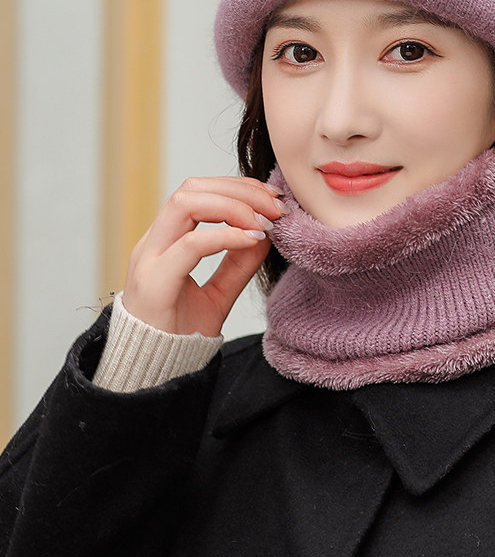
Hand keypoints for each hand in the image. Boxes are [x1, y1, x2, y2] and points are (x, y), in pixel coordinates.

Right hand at [122, 177, 284, 335]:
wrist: (154, 377)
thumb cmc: (180, 334)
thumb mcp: (218, 292)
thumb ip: (238, 262)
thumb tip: (266, 231)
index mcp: (165, 242)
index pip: (198, 191)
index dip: (237, 187)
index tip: (273, 198)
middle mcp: (153, 244)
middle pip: (190, 188)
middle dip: (238, 189)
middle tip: (275, 205)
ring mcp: (149, 261)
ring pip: (184, 203)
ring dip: (232, 205)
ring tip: (265, 221)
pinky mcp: (155, 284)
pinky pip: (190, 245)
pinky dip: (226, 236)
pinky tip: (253, 239)